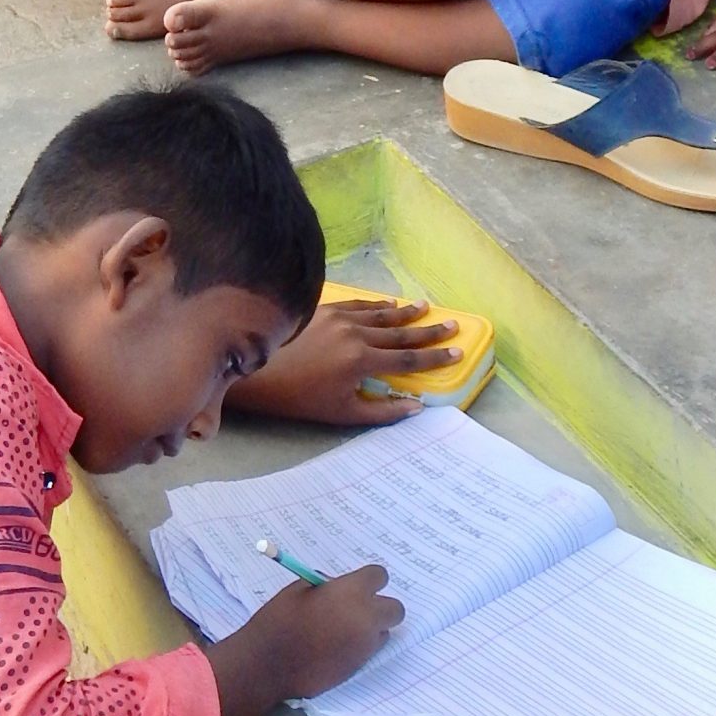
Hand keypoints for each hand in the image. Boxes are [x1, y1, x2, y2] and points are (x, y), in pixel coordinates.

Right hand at [209, 564, 402, 715]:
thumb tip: (338, 587)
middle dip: (380, 606)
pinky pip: (370, 650)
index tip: (355, 585)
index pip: (379, 576)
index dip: (368, 579)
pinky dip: (359, 646)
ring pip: (384, 631)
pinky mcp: (358, 666)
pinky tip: (335, 647)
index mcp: (351, 593)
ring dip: (371, 628)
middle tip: (356, 609)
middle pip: (395, 608)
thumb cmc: (278, 621)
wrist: (268, 666)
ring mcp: (365, 645)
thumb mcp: (298, 590)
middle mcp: (366, 618)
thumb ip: (327, 586)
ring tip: (342, 630)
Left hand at [227, 298, 461, 425]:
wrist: (258, 372)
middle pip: (400, 332)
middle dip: (428, 330)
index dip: (435, 357)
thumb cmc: (299, 398)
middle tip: (452, 324)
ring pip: (380, 314)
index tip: (457, 351)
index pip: (408, 360)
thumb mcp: (342, 412)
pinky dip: (376, 305)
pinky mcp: (323, 309)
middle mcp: (355, 334)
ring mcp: (338, 318)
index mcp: (362, 361)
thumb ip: (382, 411)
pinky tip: (387, 303)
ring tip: (424, 307)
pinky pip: (358, 305)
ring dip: (404, 312)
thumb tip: (416, 406)